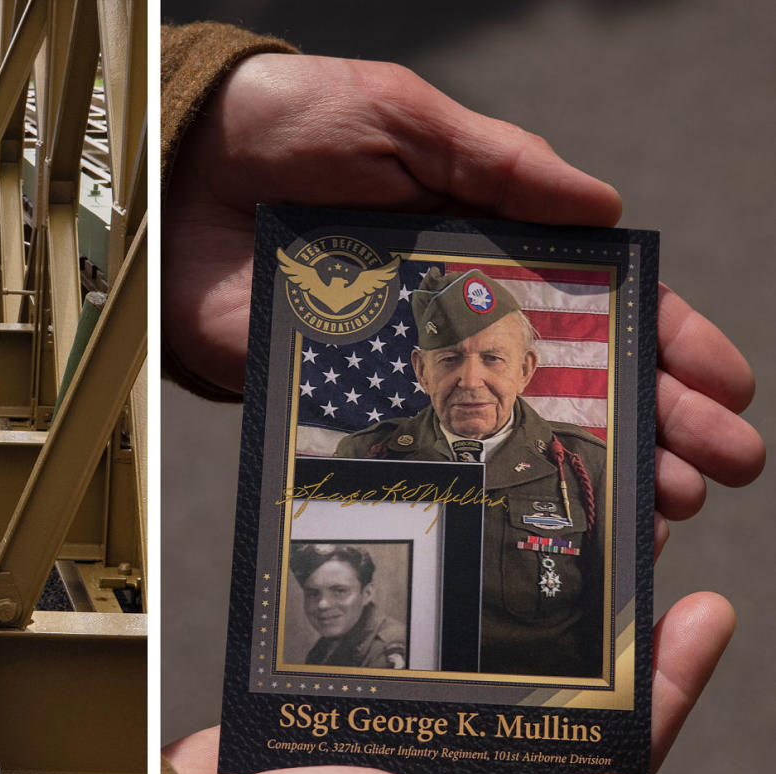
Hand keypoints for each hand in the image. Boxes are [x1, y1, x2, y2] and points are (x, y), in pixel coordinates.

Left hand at [163, 54, 764, 534]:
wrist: (180, 177)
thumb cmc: (289, 127)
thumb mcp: (402, 118)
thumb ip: (495, 161)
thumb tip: (602, 201)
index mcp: (481, 246)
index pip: (594, 299)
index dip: (663, 340)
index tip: (725, 387)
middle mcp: (453, 315)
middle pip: (570, 378)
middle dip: (652, 423)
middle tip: (716, 470)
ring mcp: (401, 366)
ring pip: (508, 431)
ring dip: (582, 472)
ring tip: (653, 511)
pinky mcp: (341, 401)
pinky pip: (420, 454)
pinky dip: (476, 495)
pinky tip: (527, 526)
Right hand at [165, 592, 734, 773]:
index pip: (613, 758)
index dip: (668, 685)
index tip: (702, 612)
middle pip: (568, 703)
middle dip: (615, 633)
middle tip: (645, 552)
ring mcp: (424, 749)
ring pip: (504, 669)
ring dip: (541, 610)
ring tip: (577, 545)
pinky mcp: (374, 713)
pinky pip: (439, 660)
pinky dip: (464, 616)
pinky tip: (478, 573)